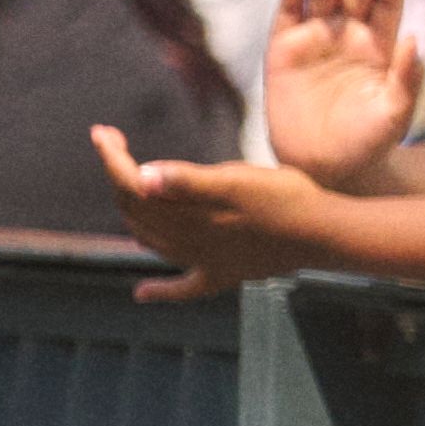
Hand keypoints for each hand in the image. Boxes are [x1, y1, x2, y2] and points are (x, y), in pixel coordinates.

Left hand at [93, 129, 335, 301]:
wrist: (322, 234)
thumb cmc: (284, 199)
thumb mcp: (237, 180)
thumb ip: (188, 181)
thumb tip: (142, 177)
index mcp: (187, 214)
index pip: (133, 185)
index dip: (112, 158)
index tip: (102, 132)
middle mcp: (186, 241)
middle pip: (135, 210)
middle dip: (117, 177)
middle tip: (114, 144)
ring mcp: (202, 261)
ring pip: (150, 240)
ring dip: (129, 217)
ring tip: (127, 189)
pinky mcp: (222, 274)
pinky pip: (181, 288)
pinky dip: (159, 291)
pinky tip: (142, 293)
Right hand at [260, 0, 424, 185]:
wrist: (325, 169)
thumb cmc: (368, 143)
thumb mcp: (395, 113)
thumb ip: (407, 79)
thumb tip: (415, 39)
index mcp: (380, 45)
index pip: (387, 2)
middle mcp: (348, 35)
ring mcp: (315, 39)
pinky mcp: (283, 50)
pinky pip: (289, 13)